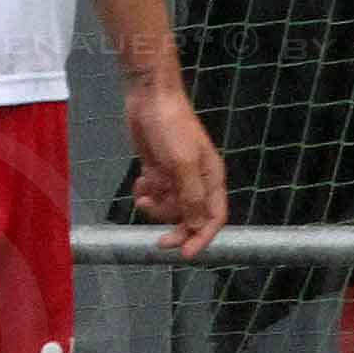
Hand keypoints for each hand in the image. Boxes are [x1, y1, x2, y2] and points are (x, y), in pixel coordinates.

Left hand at [126, 80, 228, 256]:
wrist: (148, 98)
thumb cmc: (171, 127)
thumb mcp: (182, 164)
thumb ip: (191, 196)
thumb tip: (197, 225)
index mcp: (211, 178)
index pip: (214, 217)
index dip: (202, 237)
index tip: (185, 254)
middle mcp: (196, 179)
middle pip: (189, 217)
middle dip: (174, 227)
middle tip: (158, 243)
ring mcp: (175, 175)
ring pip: (168, 205)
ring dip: (156, 205)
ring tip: (143, 194)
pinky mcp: (157, 169)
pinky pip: (153, 192)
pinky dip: (146, 191)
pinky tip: (140, 180)